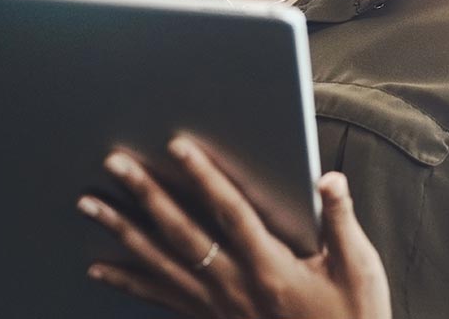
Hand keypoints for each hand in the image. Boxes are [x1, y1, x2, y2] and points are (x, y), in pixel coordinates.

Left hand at [77, 136, 390, 318]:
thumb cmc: (351, 316)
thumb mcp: (358, 267)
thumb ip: (340, 219)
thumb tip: (328, 178)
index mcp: (269, 266)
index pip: (230, 211)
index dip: (204, 177)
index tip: (178, 146)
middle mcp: (234, 284)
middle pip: (180, 233)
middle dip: (145, 194)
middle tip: (114, 163)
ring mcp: (216, 304)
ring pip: (159, 263)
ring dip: (121, 231)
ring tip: (90, 205)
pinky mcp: (209, 317)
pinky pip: (160, 298)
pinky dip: (127, 281)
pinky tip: (100, 268)